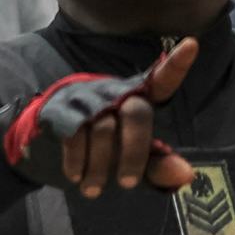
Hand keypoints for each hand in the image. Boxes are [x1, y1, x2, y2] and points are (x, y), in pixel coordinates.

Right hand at [0, 41, 199, 198]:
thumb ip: (157, 167)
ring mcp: (86, 97)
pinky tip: (76, 177)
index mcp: (137, 99)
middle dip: (135, 152)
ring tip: (94, 190)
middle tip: (128, 184)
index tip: (192, 44)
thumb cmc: (98, 152)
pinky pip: (75, 134)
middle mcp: (114, 91)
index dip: (175, 66)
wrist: (43, 150)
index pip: (160, 81)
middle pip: (137, 112)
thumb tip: (186, 175)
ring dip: (101, 167)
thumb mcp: (131, 162)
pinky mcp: (60, 109)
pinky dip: (78, 161)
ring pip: (105, 128)